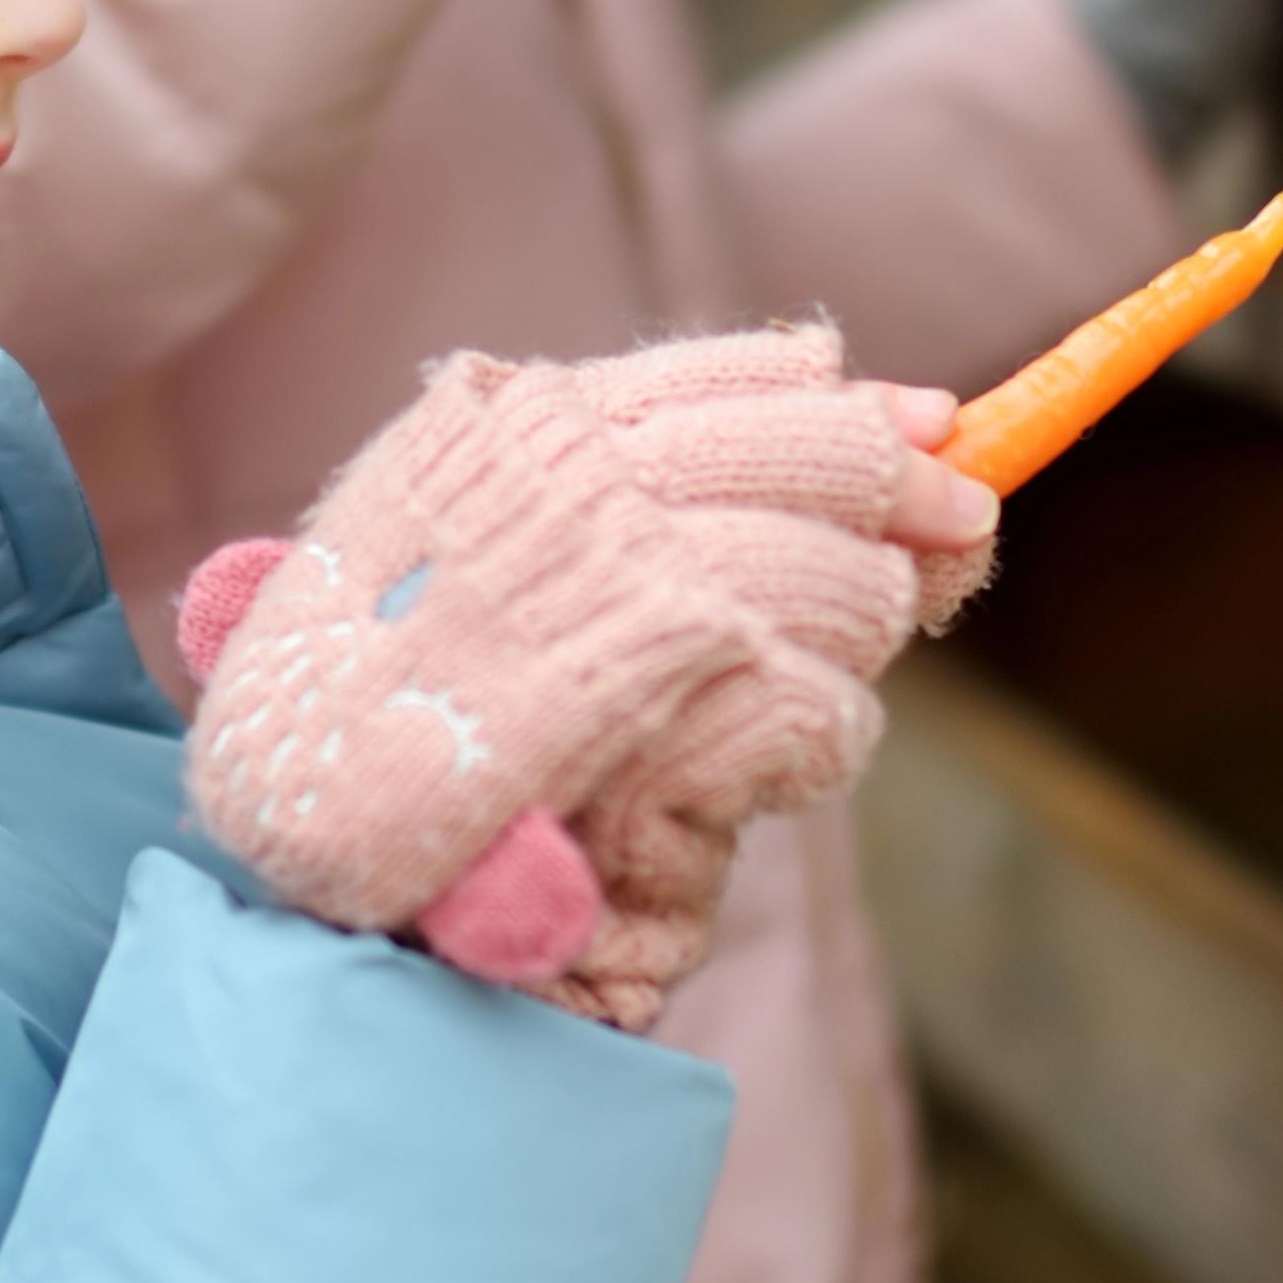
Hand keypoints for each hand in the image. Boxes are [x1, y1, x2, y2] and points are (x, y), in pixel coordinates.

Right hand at [176, 333, 991, 1026]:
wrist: (326, 900)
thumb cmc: (418, 750)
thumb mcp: (516, 585)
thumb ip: (652, 494)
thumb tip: (879, 404)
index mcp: (491, 445)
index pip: (711, 381)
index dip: (840, 404)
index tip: (928, 424)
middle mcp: (546, 495)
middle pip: (806, 452)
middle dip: (900, 497)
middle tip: (955, 534)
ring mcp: (597, 599)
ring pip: (830, 573)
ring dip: (855, 631)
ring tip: (815, 683)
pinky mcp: (645, 721)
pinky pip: (808, 699)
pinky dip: (820, 738)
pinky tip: (766, 776)